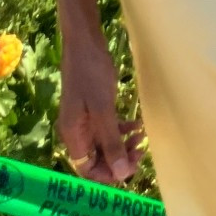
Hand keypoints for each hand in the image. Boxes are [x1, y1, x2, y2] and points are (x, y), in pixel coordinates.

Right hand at [56, 28, 145, 185]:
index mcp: (73, 135)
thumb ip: (112, 142)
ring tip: (141, 137)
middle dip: (119, 159)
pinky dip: (122, 130)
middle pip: (97, 159)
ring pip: (105, 144)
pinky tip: (137, 125)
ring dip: (123, 145)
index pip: (87, 169)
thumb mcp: (103, 110)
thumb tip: (122, 174)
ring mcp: (85, 119)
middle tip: (140, 151)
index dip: (108, 174)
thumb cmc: (91, 73)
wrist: (85, 41)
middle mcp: (77, 131)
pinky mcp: (94, 108)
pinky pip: (108, 128)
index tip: (129, 169)